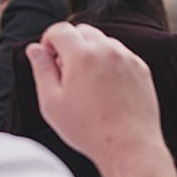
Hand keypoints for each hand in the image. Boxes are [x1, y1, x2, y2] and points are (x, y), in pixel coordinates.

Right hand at [27, 22, 159, 161]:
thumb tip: (34, 49)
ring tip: (87, 84)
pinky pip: (121, 56)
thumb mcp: (52, 102)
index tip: (48, 60)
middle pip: (82, 31)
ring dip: (91, 53)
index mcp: (82, 55)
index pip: (59, 29)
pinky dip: (110, 63)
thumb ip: (41, 70)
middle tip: (66, 74)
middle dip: (70, 45)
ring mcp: (128, 58)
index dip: (48, 42)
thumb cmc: (88, 129)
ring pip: (104, 42)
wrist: (129, 146)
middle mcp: (107, 50)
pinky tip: (106, 89)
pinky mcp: (142, 69)